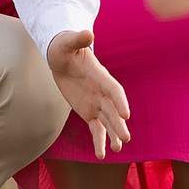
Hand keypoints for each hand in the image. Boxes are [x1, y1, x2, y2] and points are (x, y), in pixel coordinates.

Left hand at [45, 30, 131, 157]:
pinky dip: (99, 141)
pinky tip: (100, 154)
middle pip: (113, 111)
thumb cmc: (65, 46)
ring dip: (113, 135)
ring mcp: (97, 104)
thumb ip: (78, 39)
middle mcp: (102, 93)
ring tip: (117, 149)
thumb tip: (88, 33)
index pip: (114, 90)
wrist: (62, 57)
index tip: (125, 114)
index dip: (120, 101)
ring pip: (108, 123)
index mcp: (101, 76)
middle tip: (125, 139)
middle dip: (119, 124)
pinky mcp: (89, 112)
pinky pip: (96, 129)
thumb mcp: (68, 42)